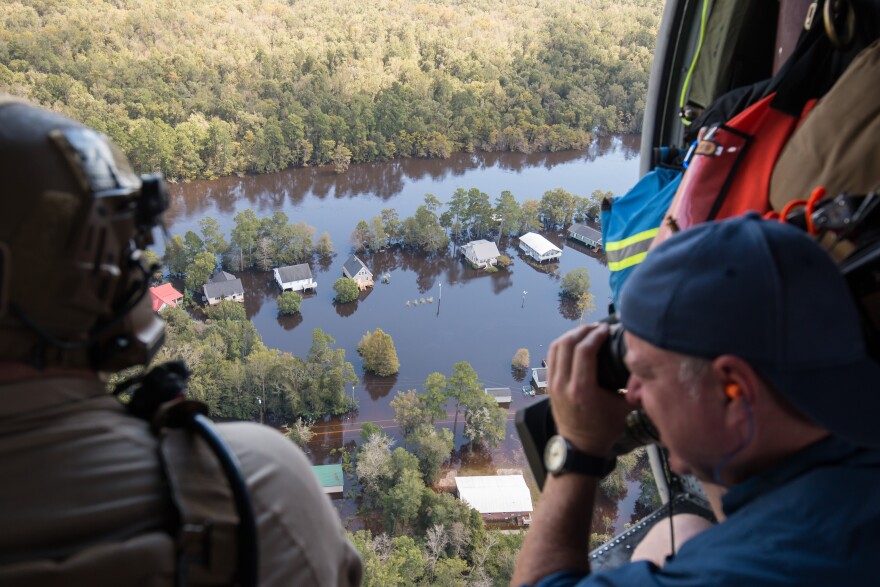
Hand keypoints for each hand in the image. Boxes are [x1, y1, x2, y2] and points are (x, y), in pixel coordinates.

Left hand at [546, 323, 632, 454]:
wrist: (580, 447)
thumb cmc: (603, 429)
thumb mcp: (623, 408)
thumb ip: (634, 387)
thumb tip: (646, 367)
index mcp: (582, 390)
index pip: (584, 351)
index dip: (596, 334)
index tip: (607, 329)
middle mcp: (563, 385)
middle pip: (568, 344)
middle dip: (584, 330)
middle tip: (598, 327)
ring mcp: (553, 384)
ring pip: (556, 347)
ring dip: (572, 335)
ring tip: (587, 331)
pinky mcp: (549, 385)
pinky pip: (552, 356)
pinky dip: (563, 344)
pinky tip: (575, 342)